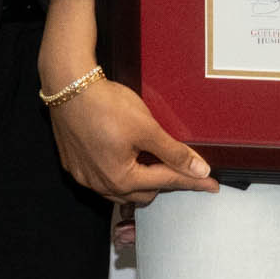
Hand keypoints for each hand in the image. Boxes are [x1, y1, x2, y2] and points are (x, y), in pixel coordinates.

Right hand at [48, 79, 220, 205]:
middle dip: (164, 181)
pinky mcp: (75, 166)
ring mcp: (85, 178)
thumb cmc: (105, 104)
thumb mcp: (147, 127)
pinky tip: (124, 157)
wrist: (68, 86)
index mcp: (122, 179)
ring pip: (122, 190)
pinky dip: (118, 173)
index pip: (167, 181)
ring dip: (140, 180)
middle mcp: (101, 185)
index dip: (192, 181)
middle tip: (181, 167)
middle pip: (144, 192)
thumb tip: (199, 170)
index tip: (211, 185)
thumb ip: (174, 152)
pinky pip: (102, 180)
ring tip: (153, 162)